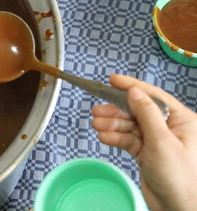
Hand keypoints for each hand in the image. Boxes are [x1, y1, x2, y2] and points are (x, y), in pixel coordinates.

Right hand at [92, 74, 196, 210]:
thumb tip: (135, 92)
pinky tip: (104, 136)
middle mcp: (169, 128)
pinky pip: (128, 139)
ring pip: (129, 125)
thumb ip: (147, 114)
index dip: (132, 86)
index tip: (113, 80)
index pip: (153, 96)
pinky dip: (115, 137)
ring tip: (96, 124)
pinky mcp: (146, 153)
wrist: (179, 208)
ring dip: (112, 124)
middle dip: (116, 110)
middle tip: (97, 110)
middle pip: (137, 110)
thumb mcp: (162, 141)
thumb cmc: (181, 179)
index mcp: (181, 120)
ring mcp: (157, 141)